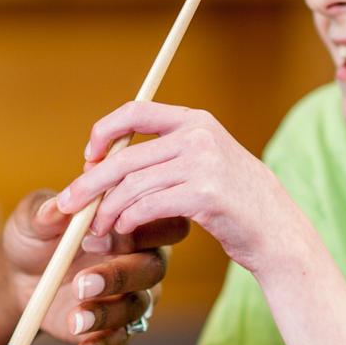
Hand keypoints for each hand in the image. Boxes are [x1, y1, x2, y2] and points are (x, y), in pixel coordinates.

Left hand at [0, 188, 185, 344]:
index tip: (91, 235)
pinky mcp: (116, 326)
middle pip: (153, 268)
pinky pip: (121, 339)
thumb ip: (45, 211)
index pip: (158, 223)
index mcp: (132, 224)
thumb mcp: (33, 218)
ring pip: (137, 306)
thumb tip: (56, 207)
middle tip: (82, 283)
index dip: (135, 229)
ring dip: (107, 312)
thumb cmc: (37, 235)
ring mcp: (132, 295)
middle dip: (120, 275)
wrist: (20, 276)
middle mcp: (141, 259)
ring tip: (74, 319)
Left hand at [54, 102, 316, 276]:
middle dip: (89, 182)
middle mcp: (199, 135)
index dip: (103, 132)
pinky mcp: (204, 195)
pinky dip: (128, 221)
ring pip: (132, 186)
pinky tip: (123, 232)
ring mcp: (203, 164)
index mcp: (196, 120)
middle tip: (67, 204)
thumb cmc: (235, 203)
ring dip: (106, 212)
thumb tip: (108, 160)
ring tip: (96, 230)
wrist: (278, 232)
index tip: (88, 158)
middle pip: (124, 157)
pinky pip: (148, 206)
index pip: (135, 112)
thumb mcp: (206, 163)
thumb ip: (167, 154)